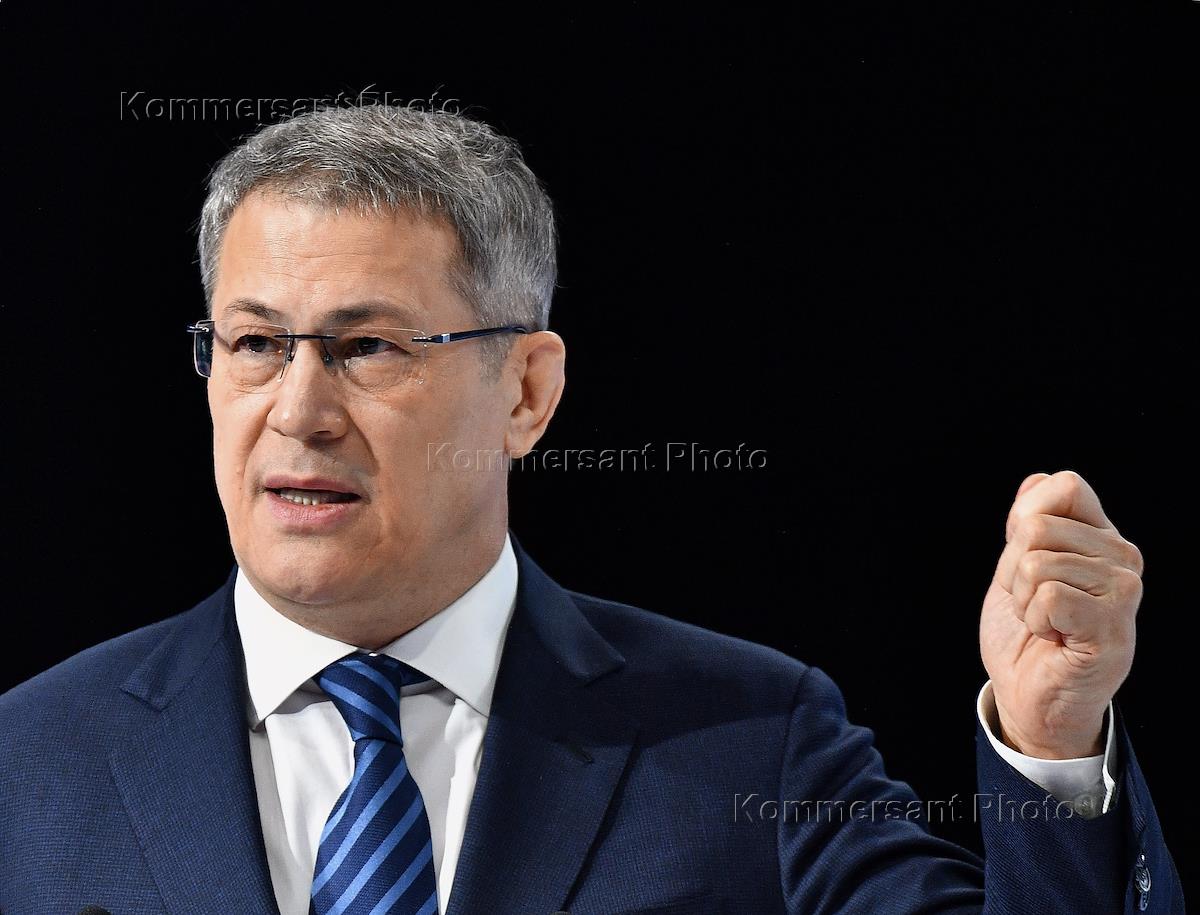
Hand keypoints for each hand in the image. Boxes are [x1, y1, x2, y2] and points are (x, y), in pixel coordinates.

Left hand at [979, 471, 1143, 758]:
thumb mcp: (1017, 567)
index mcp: (1102, 537)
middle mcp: (1123, 558)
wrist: (1030, 694)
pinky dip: (1034, 620)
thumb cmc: (1027, 633)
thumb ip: (1028, 523)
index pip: (1063, 485)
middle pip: (1036, 526)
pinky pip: (1048, 596)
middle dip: (1013, 569)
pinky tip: (1053, 638)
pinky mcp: (1111, 627)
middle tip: (1035, 604)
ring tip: (1045, 624)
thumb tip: (1039, 479)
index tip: (1027, 563)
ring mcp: (1123, 592)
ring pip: (1036, 562)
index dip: (1024, 521)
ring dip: (1022, 599)